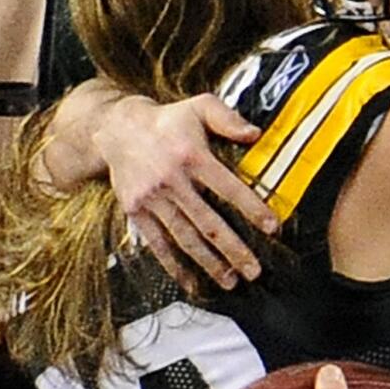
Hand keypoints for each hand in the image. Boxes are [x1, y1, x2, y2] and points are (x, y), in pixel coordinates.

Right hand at [95, 93, 275, 289]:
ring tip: (231, 281)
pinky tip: (191, 282)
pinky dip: (175, 266)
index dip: (252, 208)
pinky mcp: (136, 212)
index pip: (228, 187)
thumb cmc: (169, 119)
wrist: (117, 129)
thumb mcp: (200, 106)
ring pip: (185, 237)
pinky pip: (158, 244)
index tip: (272, 228)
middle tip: (255, 270)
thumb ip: (228, 118)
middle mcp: (172, 180)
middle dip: (234, 249)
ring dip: (209, 263)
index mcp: (192, 155)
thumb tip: (257, 134)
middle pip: (208, 222)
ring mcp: (152, 199)